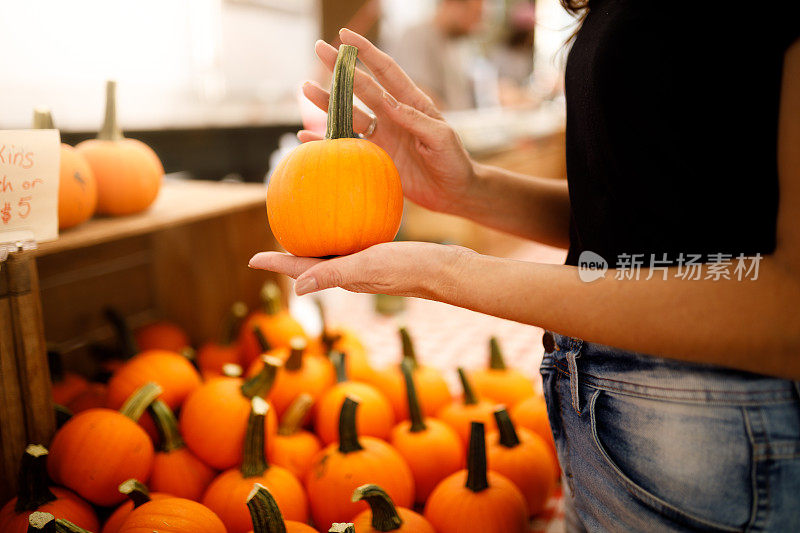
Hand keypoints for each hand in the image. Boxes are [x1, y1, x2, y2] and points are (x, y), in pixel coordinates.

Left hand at [249, 242, 472, 297]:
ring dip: (313, 240)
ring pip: (331, 250)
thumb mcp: (369, 266)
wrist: (448, 269)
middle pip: (311, 262)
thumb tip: (296, 287)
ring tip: (300, 223)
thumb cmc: (411, 268)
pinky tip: (349, 209)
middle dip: (289, 254)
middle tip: (271, 238)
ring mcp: (366, 263)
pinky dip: (343, 226)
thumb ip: (333, 274)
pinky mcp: (382, 253)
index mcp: (343, 277)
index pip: (301, 270)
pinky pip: (354, 238)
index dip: (276, 264)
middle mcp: (351, 271)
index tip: (251, 259)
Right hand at [299, 28, 475, 214]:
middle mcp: (392, 115)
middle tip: (319, 49)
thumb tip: (389, 104)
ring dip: (328, 102)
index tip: (345, 36)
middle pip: (361, 87)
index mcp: (411, 103)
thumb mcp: (441, 138)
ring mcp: (382, 135)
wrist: (454, 192)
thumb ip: (416, 120)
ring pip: (349, 114)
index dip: (366, 52)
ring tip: (305, 88)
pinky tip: (306, 135)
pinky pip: (346, 146)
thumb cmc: (454, 161)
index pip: (386, 71)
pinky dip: (326, 141)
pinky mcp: (375, 157)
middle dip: (340, 68)